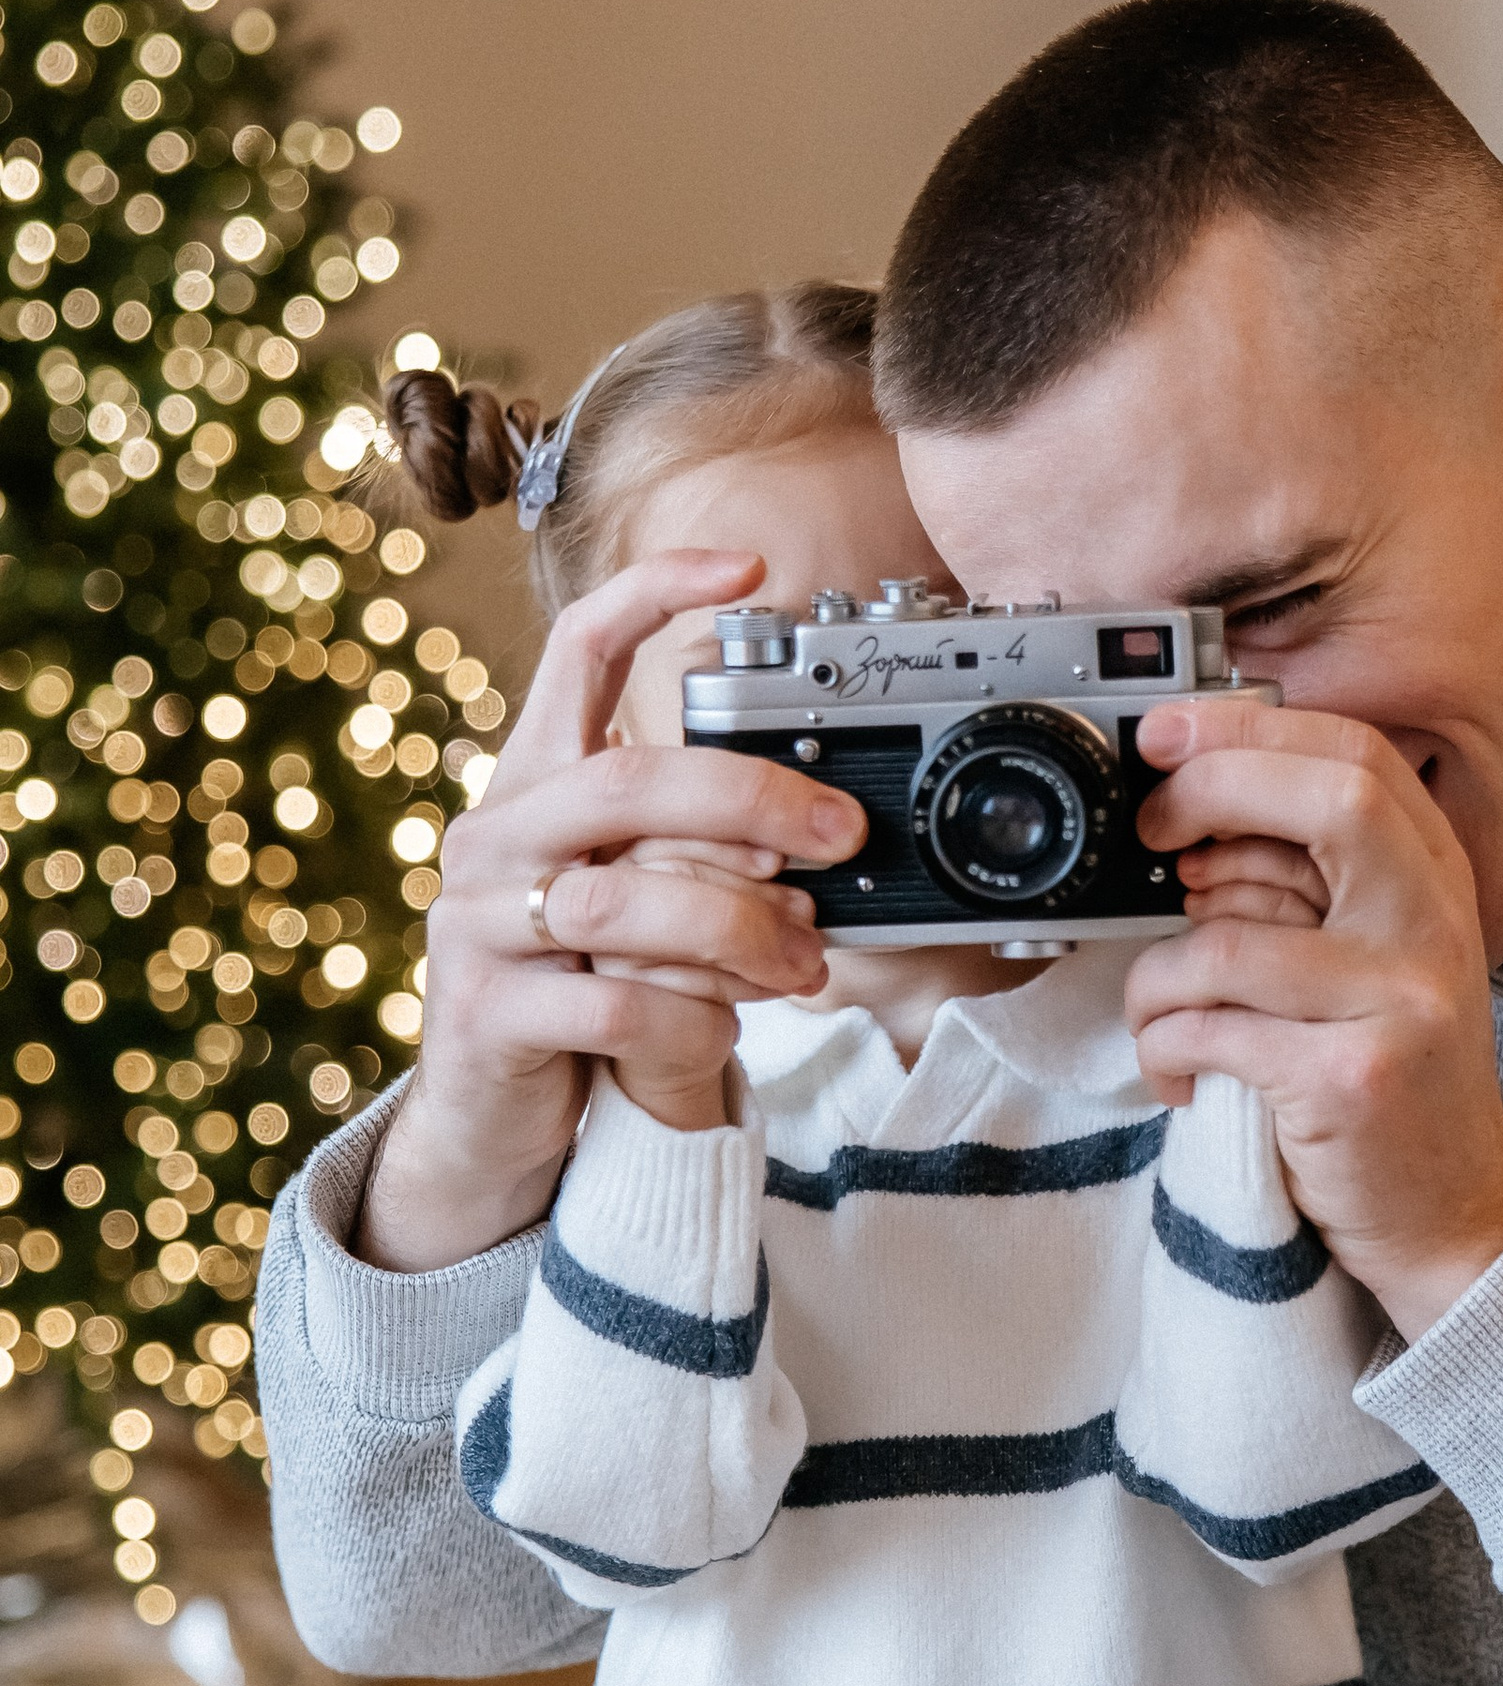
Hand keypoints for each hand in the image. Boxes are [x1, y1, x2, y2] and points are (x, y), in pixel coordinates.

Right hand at [357, 553, 862, 1266]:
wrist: (492, 1119)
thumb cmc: (582, 990)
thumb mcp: (638, 900)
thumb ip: (696, 850)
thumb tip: (818, 828)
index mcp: (534, 786)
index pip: (576, 652)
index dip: (652, 593)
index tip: (745, 566)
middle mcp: (494, 838)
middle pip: (626, 778)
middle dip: (750, 798)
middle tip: (842, 832)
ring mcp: (477, 925)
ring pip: (624, 898)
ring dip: (738, 928)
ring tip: (804, 963)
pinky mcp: (487, 1014)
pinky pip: (615, 1002)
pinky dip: (693, 1017)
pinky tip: (723, 1029)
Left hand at [1125, 698, 1502, 1338]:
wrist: (1451, 1215)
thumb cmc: (1389, 1084)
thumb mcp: (1371, 962)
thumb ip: (1309, 884)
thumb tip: (1193, 810)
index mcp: (1436, 882)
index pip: (1357, 758)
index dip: (1253, 730)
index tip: (1171, 738)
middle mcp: (1433, 930)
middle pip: (1329, 803)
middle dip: (1212, 794)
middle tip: (1150, 833)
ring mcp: (1401, 1003)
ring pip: (1229, 942)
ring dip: (1156, 981)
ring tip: (1163, 1019)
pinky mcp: (1350, 1080)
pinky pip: (1210, 1031)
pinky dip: (1165, 1052)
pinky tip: (1184, 1079)